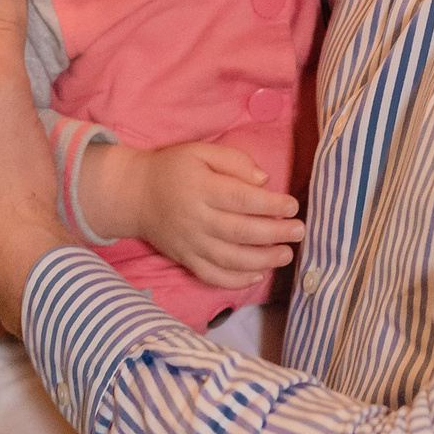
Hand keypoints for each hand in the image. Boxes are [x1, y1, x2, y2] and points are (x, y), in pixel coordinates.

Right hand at [82, 142, 304, 290]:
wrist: (134, 195)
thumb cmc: (173, 169)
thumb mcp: (200, 152)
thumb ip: (233, 161)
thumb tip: (263, 181)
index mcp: (201, 188)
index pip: (241, 199)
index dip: (270, 204)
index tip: (292, 206)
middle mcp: (196, 219)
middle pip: (240, 231)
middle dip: (274, 234)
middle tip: (299, 232)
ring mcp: (190, 244)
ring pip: (229, 259)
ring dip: (262, 260)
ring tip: (286, 254)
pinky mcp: (185, 260)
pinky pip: (211, 276)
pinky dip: (235, 281)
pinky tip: (257, 275)